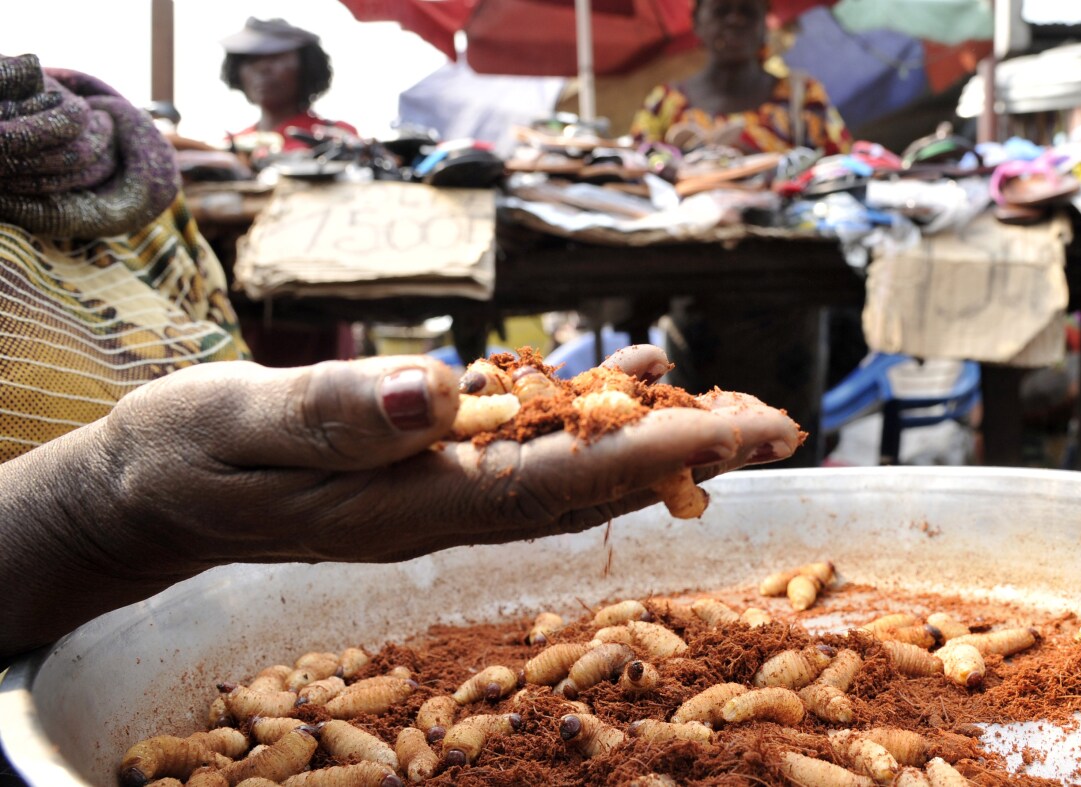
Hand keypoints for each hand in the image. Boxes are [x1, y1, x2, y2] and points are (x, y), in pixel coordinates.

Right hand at [0, 346, 798, 656]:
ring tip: (730, 401)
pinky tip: (627, 376)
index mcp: (410, 505)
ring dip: (653, 438)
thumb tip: (438, 395)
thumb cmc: (191, 455)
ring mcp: (443, 497)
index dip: (657, 454)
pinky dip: (585, 414)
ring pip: (572, 471)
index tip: (741, 432)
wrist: (158, 493)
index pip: (557, 482)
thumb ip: (335, 417)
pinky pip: (527, 450)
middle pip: (589, 485)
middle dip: (688, 454)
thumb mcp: (241, 426)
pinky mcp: (434, 472)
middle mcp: (444, 510)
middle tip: (778, 424)